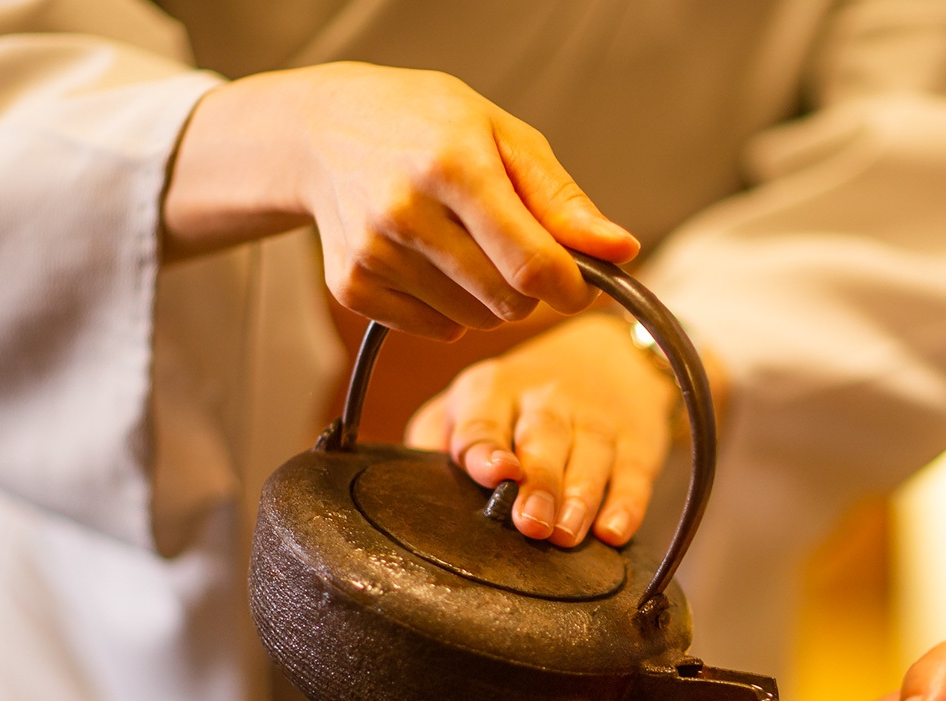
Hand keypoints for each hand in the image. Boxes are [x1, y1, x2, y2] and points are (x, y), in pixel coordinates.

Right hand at [163, 63, 638, 337]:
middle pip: (507, 301)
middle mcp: (406, 212)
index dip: (571, 288)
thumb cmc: (427, 125)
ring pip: (473, 321)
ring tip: (466, 245)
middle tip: (517, 250)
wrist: (323, 130)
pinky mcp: (352, 286)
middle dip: (529, 289)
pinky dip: (448, 309)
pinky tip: (431, 261)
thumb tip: (621, 251)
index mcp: (453, 166)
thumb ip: (563, 201)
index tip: (580, 285)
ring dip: (488, 298)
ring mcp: (373, 253)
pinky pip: (434, 330)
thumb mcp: (505, 136)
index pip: (532, 263)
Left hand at [406, 315, 673, 545]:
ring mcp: (594, 418)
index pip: (484, 420)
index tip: (495, 475)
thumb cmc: (518, 400)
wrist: (609, 357)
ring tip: (567, 534)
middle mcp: (544, 398)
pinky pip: (635, 472)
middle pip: (543, 437)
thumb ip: (436, 439)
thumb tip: (405, 485)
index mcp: (491, 389)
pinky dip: (627, 503)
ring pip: (590, 455)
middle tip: (531, 524)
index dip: (487, 448)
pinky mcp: (636, 440)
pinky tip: (614, 531)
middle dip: (539, 482)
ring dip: (580, 497)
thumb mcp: (471, 403)